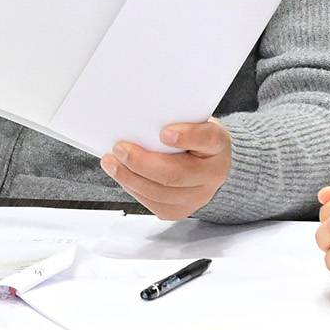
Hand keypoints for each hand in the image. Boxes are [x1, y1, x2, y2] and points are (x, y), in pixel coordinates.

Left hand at [101, 118, 231, 220]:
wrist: (211, 165)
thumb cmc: (196, 139)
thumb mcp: (194, 121)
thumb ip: (175, 119)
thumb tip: (141, 119)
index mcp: (218, 145)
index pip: (207, 139)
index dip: (187, 136)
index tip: (165, 133)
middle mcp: (212, 174)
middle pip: (175, 174)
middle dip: (142, 163)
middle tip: (120, 149)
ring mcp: (198, 196)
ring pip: (160, 193)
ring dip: (130, 178)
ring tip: (112, 163)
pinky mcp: (181, 210)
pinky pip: (153, 204)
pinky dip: (133, 188)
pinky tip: (122, 176)